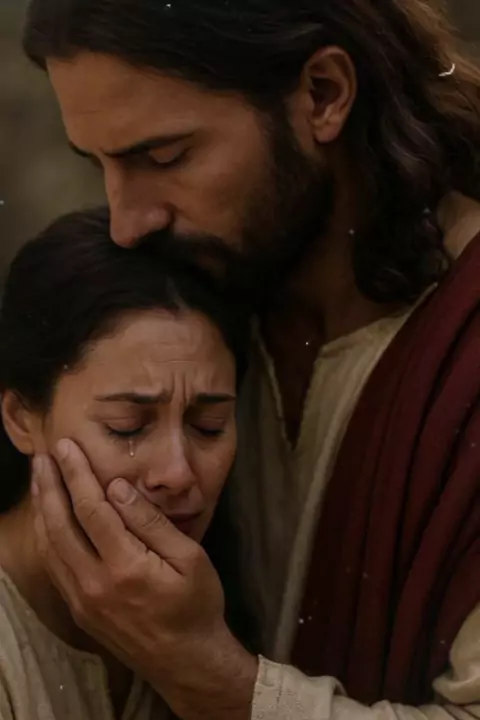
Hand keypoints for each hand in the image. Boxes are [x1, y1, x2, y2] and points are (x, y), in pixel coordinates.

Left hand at [32, 440, 257, 719]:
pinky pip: (55, 566)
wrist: (187, 661)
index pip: (92, 509)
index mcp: (125, 566)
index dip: (77, 474)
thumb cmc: (197, 605)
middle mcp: (95, 583)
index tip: (68, 448)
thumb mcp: (189, 558)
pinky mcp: (80, 610)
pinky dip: (47, 537)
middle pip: (62, 524)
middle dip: (51, 485)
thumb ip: (151, 523)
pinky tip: (49, 518)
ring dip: (43, 508)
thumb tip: (119, 488)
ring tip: (41, 479)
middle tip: (44, 455)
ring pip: (52, 546)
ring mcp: (83, 600)